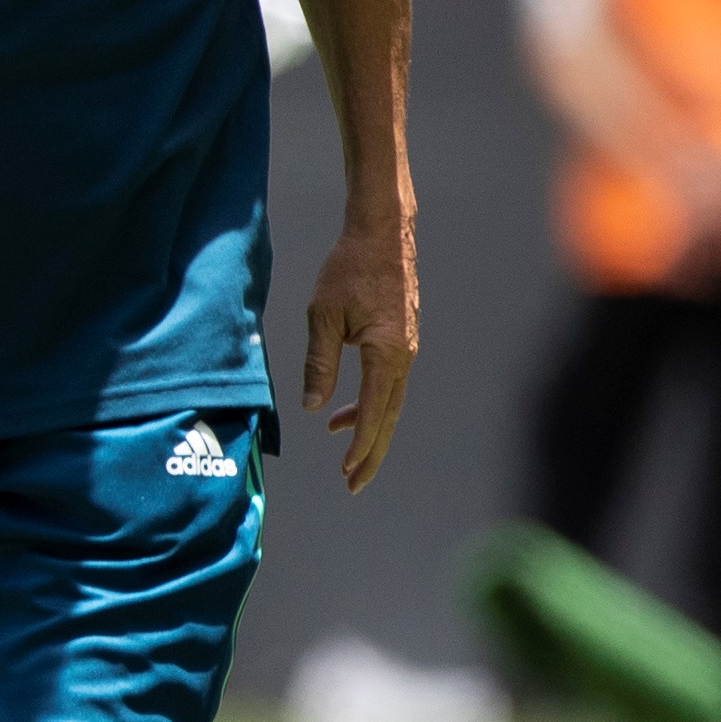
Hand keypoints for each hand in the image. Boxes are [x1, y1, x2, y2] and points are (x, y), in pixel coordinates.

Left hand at [296, 206, 417, 491]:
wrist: (382, 236)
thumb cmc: (348, 271)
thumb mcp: (322, 317)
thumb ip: (319, 364)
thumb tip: (313, 407)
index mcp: (387, 353)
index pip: (374, 411)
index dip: (360, 445)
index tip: (346, 471)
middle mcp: (404, 356)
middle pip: (389, 416)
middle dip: (371, 453)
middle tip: (354, 484)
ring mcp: (407, 350)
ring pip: (389, 402)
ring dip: (369, 430)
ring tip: (346, 458)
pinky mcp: (401, 341)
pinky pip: (387, 384)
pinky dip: (369, 404)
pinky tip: (344, 415)